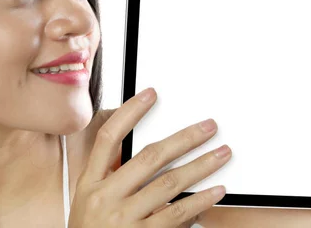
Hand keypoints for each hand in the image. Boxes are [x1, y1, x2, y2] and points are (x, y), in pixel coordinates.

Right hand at [69, 88, 230, 227]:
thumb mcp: (88, 203)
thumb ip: (112, 177)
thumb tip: (150, 154)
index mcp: (89, 184)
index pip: (108, 138)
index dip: (129, 112)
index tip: (151, 94)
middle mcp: (104, 198)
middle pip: (148, 157)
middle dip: (182, 138)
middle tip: (207, 126)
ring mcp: (123, 219)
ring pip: (168, 184)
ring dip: (199, 166)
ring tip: (222, 153)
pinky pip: (176, 214)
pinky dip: (199, 201)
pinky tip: (216, 191)